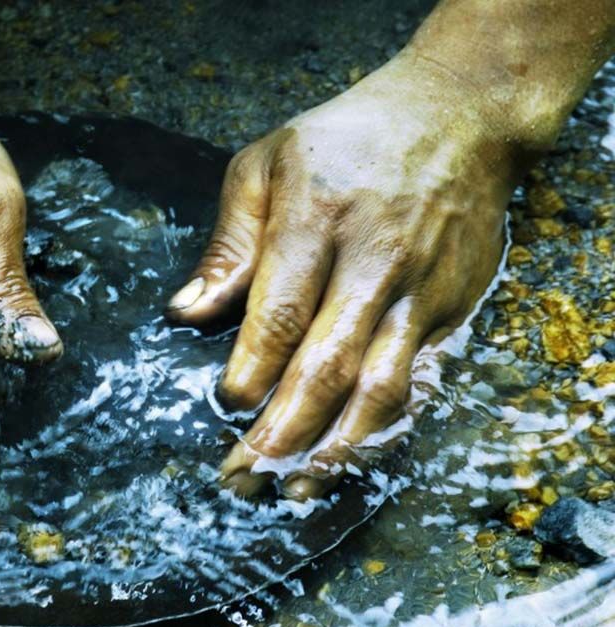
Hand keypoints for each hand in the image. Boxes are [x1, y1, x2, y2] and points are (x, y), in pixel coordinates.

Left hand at [167, 57, 525, 498]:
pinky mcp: (452, 309)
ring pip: (382, 386)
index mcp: (317, 220)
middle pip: (327, 364)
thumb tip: (186, 312)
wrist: (461, 115)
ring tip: (296, 490)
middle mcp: (374, 262)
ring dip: (338, 448)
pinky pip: (423, 381)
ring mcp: (421, 291)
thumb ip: (229, 243)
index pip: (281, 312)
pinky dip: (390, 429)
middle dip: (283, 432)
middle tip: (243, 477)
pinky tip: (356, 460)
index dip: (253, 369)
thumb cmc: (346, 138)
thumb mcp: (267, 163)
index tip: (225, 407)